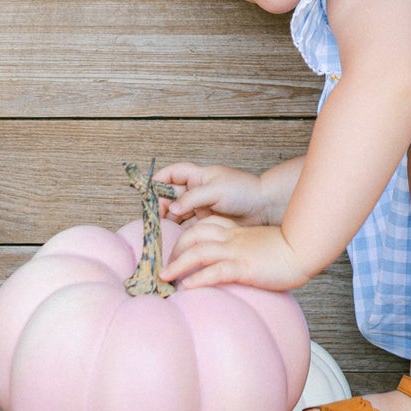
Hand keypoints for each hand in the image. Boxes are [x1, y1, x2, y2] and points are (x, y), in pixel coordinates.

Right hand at [154, 161, 272, 224]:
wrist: (264, 208)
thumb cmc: (243, 191)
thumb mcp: (216, 190)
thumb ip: (192, 198)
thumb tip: (172, 209)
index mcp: (199, 176)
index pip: (173, 173)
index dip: (158, 179)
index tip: (146, 189)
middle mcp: (197, 191)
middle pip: (171, 194)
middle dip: (160, 203)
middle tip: (154, 216)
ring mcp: (201, 207)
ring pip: (177, 212)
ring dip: (167, 219)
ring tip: (159, 229)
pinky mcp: (206, 222)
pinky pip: (186, 226)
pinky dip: (178, 230)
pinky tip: (172, 237)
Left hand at [162, 217, 309, 293]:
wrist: (305, 248)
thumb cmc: (288, 251)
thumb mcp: (261, 246)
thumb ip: (246, 250)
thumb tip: (236, 265)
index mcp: (237, 233)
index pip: (206, 226)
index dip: (187, 235)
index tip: (177, 248)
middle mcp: (233, 239)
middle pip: (195, 234)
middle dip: (176, 248)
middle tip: (166, 266)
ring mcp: (237, 251)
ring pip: (199, 251)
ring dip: (178, 263)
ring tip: (165, 277)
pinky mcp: (244, 267)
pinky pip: (216, 271)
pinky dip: (199, 278)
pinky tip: (187, 287)